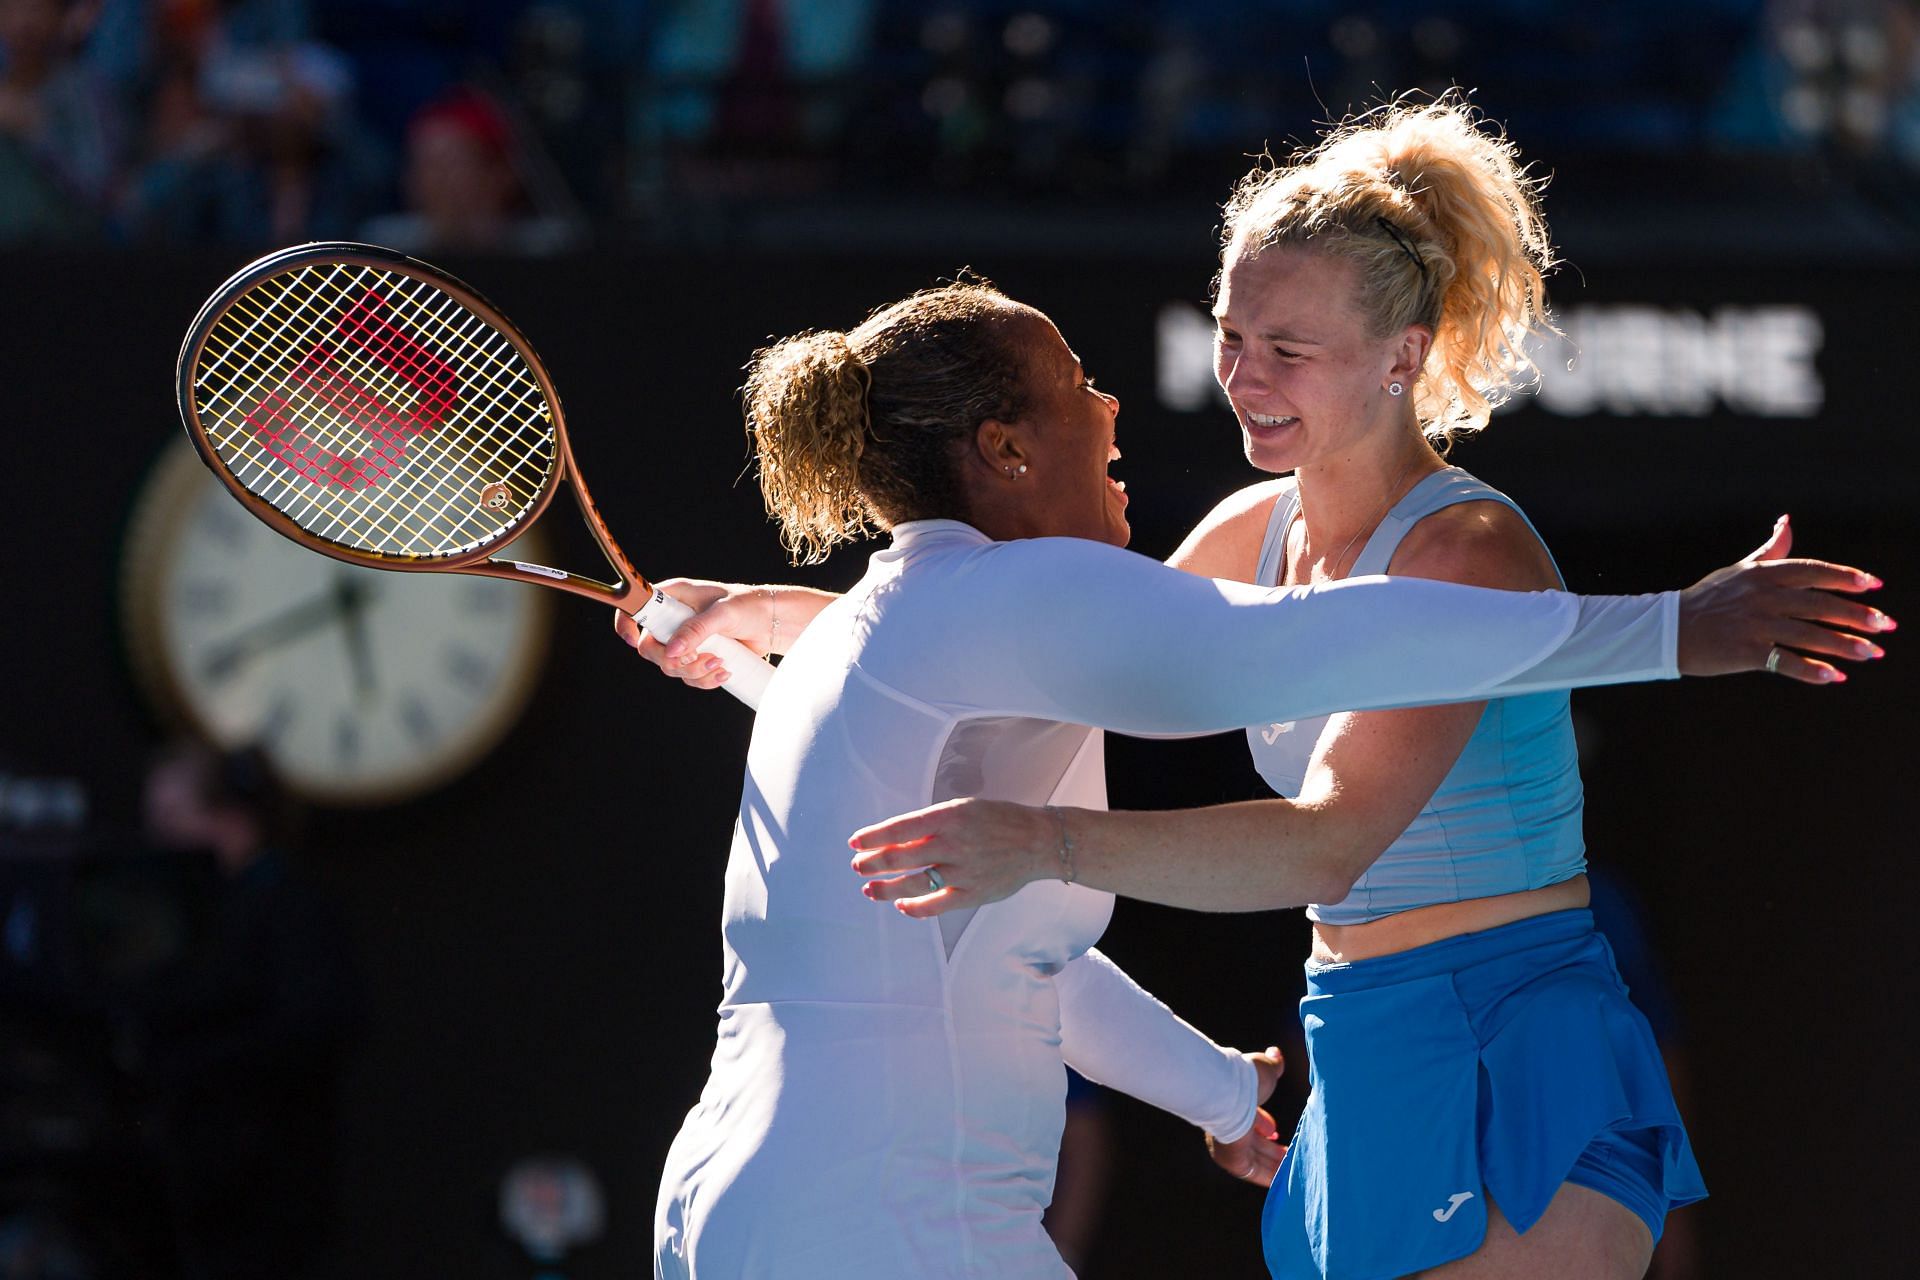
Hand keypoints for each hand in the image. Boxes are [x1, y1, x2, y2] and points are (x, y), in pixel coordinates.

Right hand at [611, 578, 767, 690]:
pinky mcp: (698, 656)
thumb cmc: (749, 606)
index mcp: (675, 597)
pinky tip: (724, 671)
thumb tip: (674, 651)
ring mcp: (686, 639)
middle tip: (698, 657)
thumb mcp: (723, 614)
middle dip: (673, 659)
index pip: (639, 606)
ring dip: (693, 671)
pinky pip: (688, 676)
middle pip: (649, 647)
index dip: (627, 622)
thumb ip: (697, 630)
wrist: (772, 623)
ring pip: (670, 666)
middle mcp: (675, 618)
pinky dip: (704, 679)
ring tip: (720, 662)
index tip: (630, 638)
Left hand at [849, 798, 1057, 917]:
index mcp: (950, 817)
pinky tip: (901, 905)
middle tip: (857, 865)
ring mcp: (963, 871)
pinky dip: (915, 908)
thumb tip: (894, 839)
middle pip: (902, 857)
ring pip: (914, 883)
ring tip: (869, 889)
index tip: (855, 842)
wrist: (1037, 841)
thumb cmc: (997, 821)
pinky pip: (936, 905)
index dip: (874, 836)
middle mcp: (954, 844)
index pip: (901, 827)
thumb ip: (932, 824)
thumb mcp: (963, 809)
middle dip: (873, 862)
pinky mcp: (973, 894)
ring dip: (887, 888)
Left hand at [1206, 1048, 1286, 1186]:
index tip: (1277, 1132)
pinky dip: (1271, 1176)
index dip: (1265, 1126)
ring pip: (1257, 1160)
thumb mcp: (1264, 1070)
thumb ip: (1272, 1064)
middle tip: (1291, 1154)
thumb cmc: (1245, 1079)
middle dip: (1272, 1149)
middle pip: (1254, 1144)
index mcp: (1234, 1106)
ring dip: (1276, 1165)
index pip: (1250, 1121)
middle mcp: (1229, 1128)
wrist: (1227, 1092)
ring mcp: (1230, 1147)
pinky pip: (1255, 1172)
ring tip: (1296, 1169)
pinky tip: (1287, 1179)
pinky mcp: (1234, 1161)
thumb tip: (1275, 1052)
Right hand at [1676, 516, 1891, 681]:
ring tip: (1873, 653)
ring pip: (1808, 635)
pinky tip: (1834, 677)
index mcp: (1763, 575)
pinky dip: (1811, 671)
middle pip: (1818, 605)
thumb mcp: (1739, 570)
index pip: (1813, 571)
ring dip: (1844, 645)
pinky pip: (1784, 662)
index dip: (1845, 577)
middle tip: (1885, 624)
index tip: (1872, 585)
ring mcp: (1754, 625)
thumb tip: (1788, 522)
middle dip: (1856, 615)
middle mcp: (1762, 598)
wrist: (1668, 629)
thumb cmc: (1707, 599)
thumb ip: (1770, 551)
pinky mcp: (1744, 652)